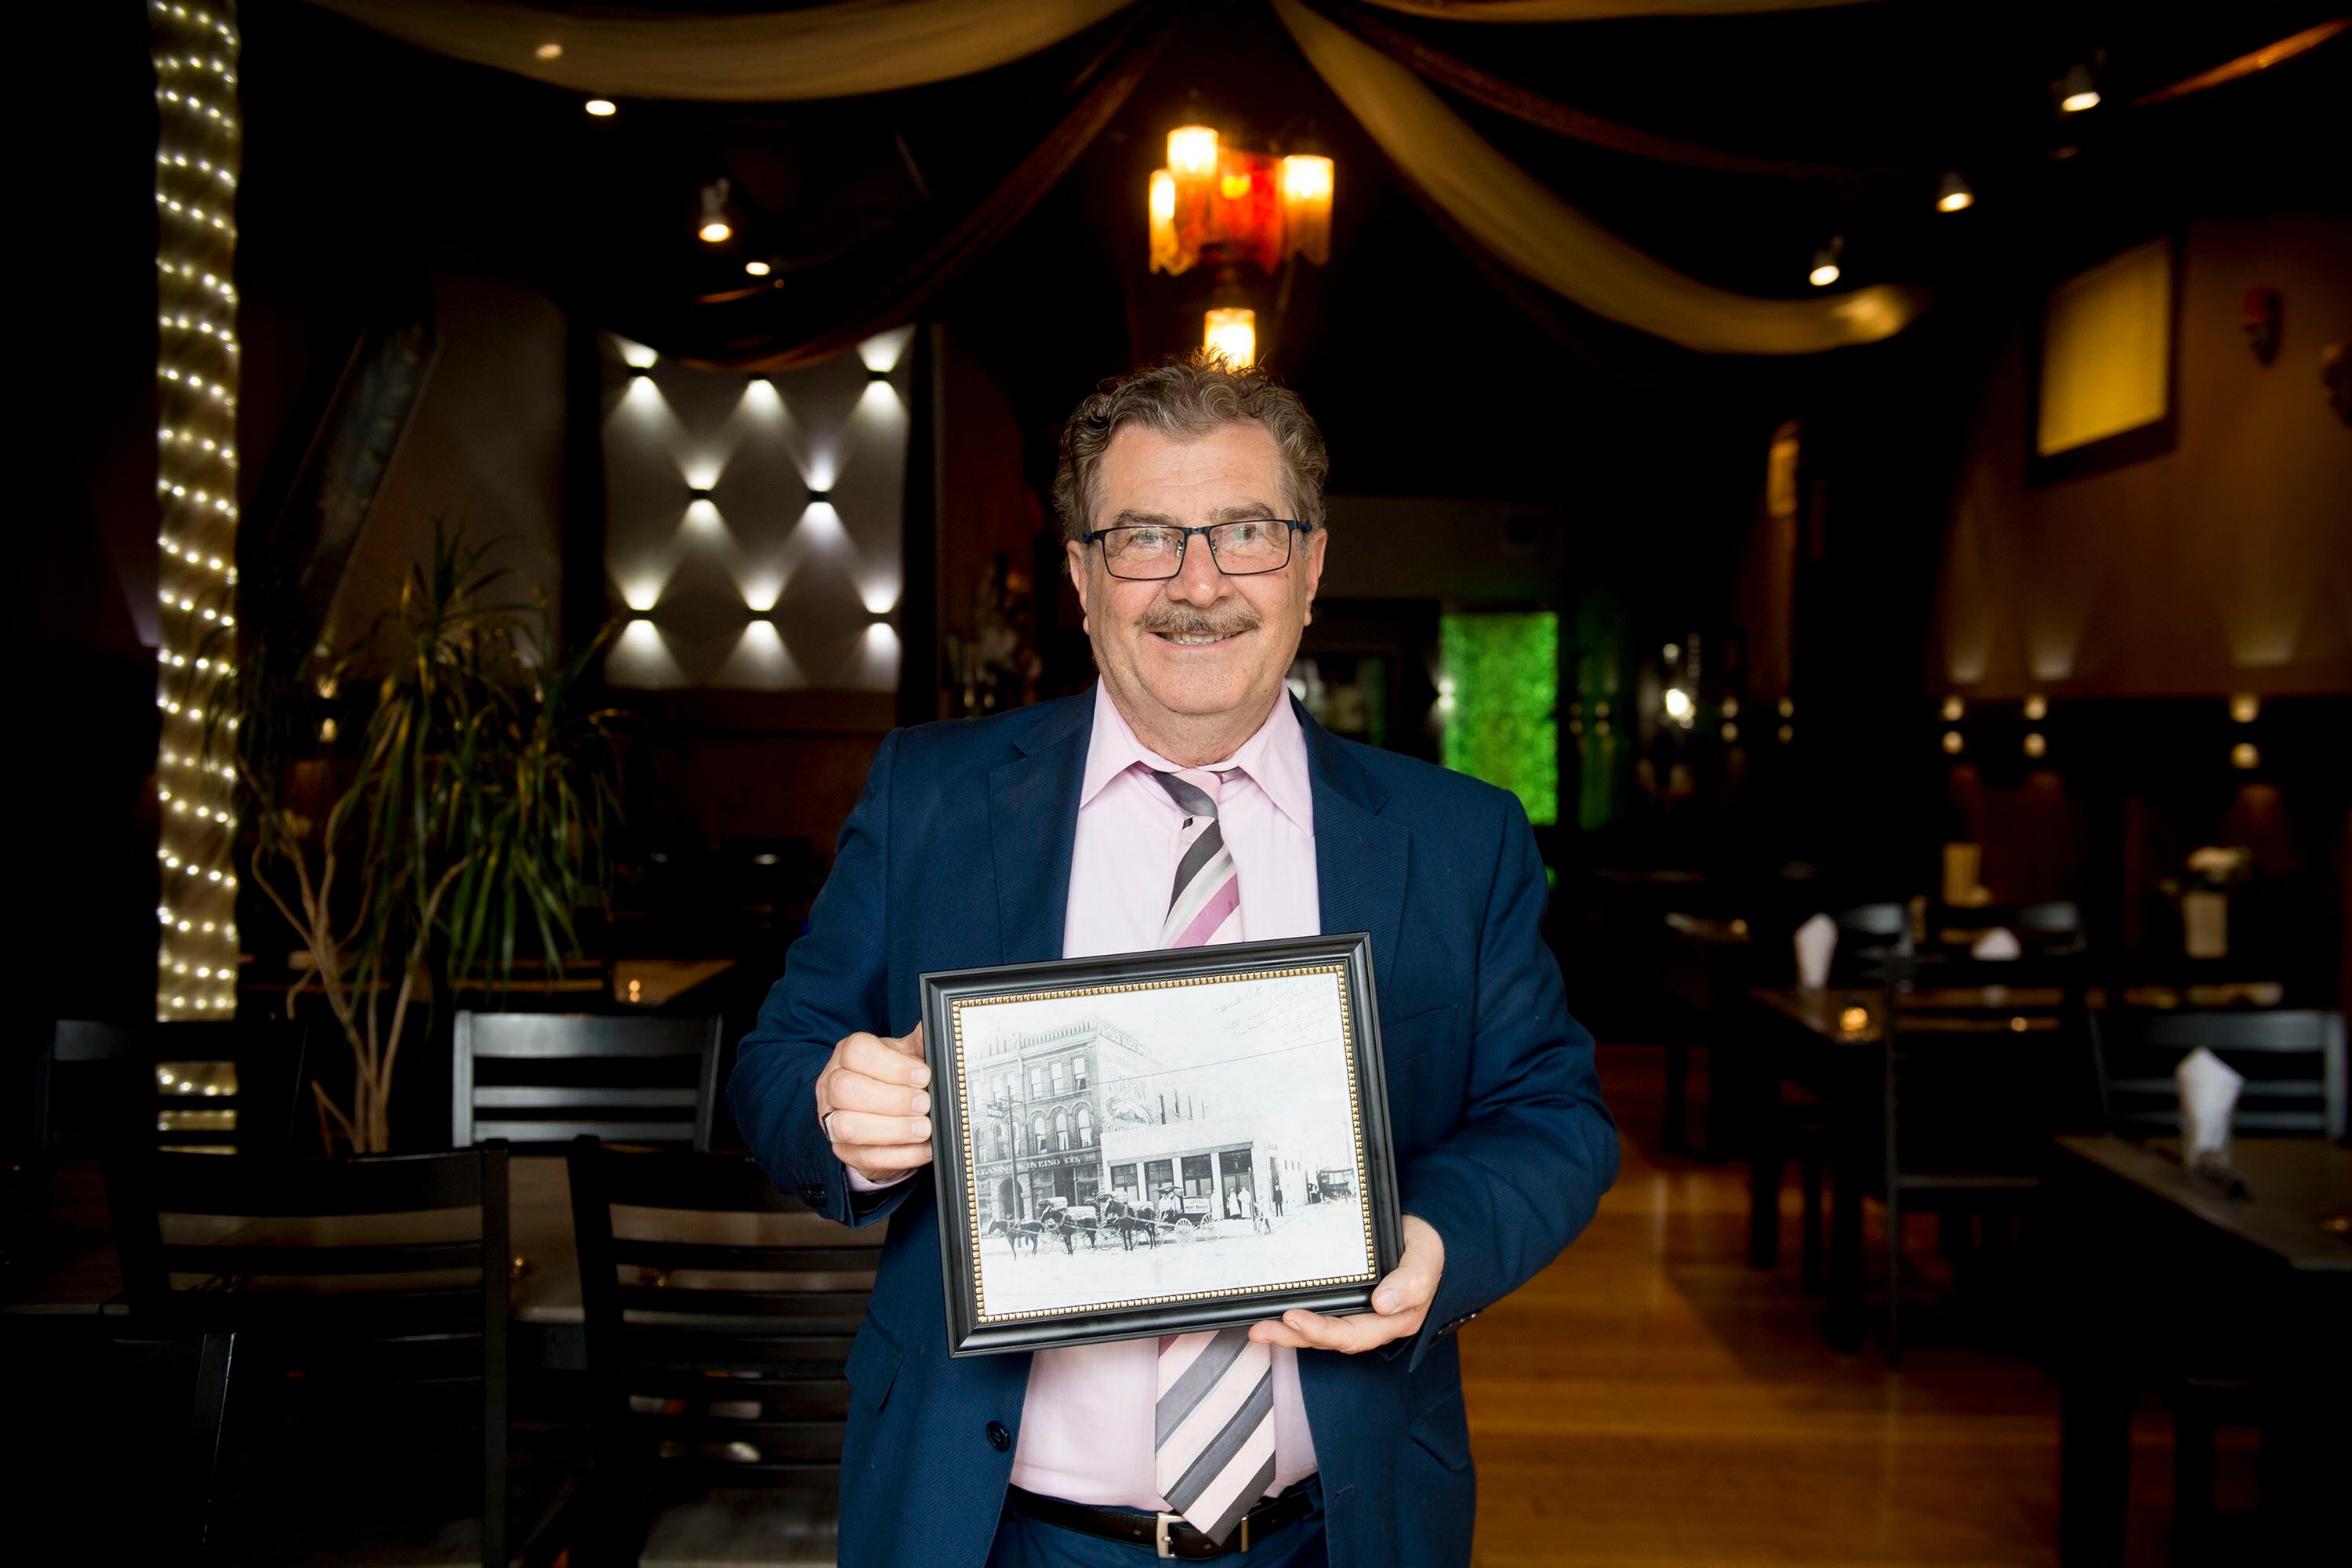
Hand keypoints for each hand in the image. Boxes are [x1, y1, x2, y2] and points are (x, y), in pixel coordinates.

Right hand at [813, 1023, 933, 1184]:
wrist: (882, 1112)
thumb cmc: (893, 1079)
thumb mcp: (906, 1056)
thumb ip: (919, 1043)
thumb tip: (940, 1026)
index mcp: (847, 1054)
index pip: (857, 1052)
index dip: (892, 1065)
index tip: (923, 1075)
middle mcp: (832, 1085)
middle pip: (847, 1089)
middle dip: (892, 1100)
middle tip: (924, 1104)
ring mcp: (832, 1121)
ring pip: (848, 1127)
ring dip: (892, 1130)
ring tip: (924, 1128)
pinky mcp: (844, 1152)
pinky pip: (866, 1158)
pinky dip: (900, 1155)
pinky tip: (923, 1148)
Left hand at [1249, 1213, 1443, 1354]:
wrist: (1426, 1236)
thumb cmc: (1428, 1250)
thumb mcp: (1426, 1259)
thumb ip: (1412, 1281)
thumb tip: (1383, 1304)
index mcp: (1394, 1320)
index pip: (1353, 1335)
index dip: (1321, 1331)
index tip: (1293, 1317)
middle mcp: (1373, 1322)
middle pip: (1329, 1339)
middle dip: (1293, 1336)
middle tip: (1261, 1328)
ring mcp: (1358, 1313)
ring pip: (1320, 1330)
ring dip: (1287, 1331)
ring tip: (1257, 1327)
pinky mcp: (1347, 1300)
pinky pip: (1319, 1314)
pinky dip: (1295, 1316)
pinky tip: (1273, 1312)